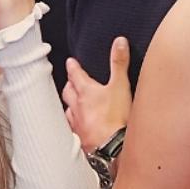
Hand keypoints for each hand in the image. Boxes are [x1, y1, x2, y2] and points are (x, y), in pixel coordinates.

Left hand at [62, 36, 131, 151]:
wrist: (111, 147)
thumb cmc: (116, 117)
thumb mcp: (121, 85)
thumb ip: (119, 63)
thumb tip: (119, 41)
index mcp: (86, 91)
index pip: (75, 75)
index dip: (73, 67)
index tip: (70, 62)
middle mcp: (77, 106)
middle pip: (68, 92)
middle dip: (69, 84)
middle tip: (71, 81)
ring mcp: (76, 122)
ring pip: (67, 110)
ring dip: (69, 104)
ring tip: (73, 103)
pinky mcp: (79, 137)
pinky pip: (72, 127)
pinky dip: (73, 122)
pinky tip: (77, 125)